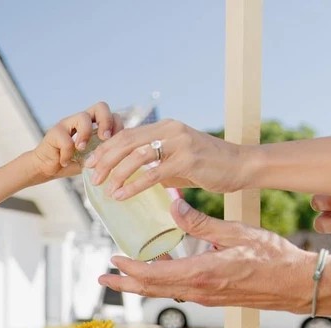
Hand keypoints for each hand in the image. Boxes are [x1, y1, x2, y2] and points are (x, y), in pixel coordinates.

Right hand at [32, 102, 121, 181]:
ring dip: (86, 135)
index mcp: (93, 125)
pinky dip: (67, 154)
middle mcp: (81, 120)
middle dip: (106, 122)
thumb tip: (121, 156)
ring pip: (83, 117)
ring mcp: (67, 123)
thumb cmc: (70, 163)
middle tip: (104, 138)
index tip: (115, 143)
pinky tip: (65, 161)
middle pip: (101, 106)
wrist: (45, 169)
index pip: (112, 115)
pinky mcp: (54, 132)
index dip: (117, 126)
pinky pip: (67, 140)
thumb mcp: (91, 159)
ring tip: (81, 150)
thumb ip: (103, 153)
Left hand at [85, 119, 247, 199]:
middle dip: (105, 161)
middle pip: (126, 143)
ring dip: (116, 174)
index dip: (105, 149)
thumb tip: (128, 175)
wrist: (241, 166)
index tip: (89, 164)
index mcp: (165, 127)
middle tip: (92, 179)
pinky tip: (121, 196)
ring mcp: (179, 144)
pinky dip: (134, 185)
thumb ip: (155, 161)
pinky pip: (153, 174)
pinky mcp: (187, 161)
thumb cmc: (207, 165)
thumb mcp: (176, 158)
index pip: (126, 134)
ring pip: (137, 157)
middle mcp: (170, 130)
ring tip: (105, 189)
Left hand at [98, 199, 314, 313]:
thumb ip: (201, 223)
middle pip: (151, 289)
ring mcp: (204, 297)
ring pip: (163, 292)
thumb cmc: (273, 257)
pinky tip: (157, 270)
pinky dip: (160, 282)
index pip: (155, 275)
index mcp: (202, 274)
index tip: (113, 258)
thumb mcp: (236, 233)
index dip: (130, 268)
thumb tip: (172, 204)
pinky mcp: (211, 297)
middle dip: (124, 282)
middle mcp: (198, 290)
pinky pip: (178, 291)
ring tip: (120, 275)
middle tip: (102, 275)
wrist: (297, 284)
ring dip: (139, 284)